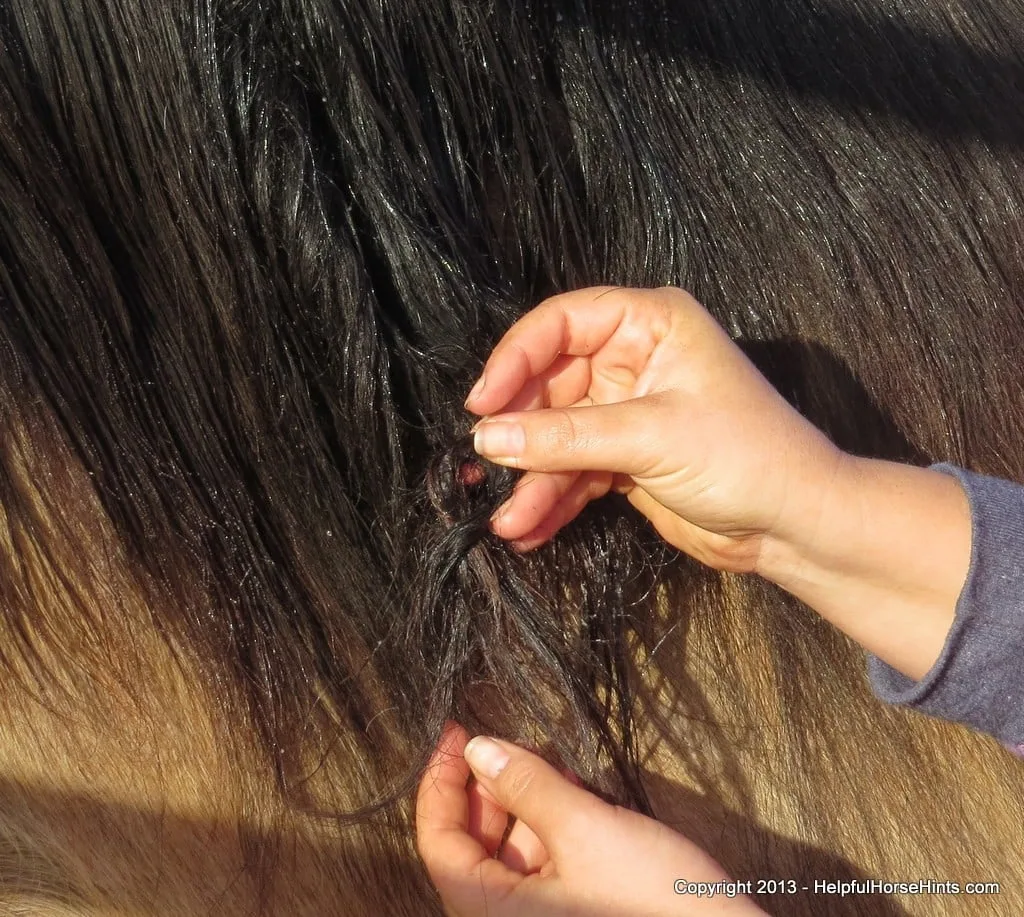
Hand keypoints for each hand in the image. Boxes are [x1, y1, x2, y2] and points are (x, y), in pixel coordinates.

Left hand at [416, 723, 763, 915]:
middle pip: (472, 846)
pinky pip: (543, 864)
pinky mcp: (574, 910)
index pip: (439, 844)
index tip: (456, 732)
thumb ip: (527, 787)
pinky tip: (570, 790)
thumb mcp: (586, 831)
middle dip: (488, 787)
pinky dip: (550, 824)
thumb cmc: (654, 901)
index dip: (440, 782)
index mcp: (494, 915)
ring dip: (524, 801)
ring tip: (548, 759)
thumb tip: (478, 750)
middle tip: (508, 737)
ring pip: (510, 852)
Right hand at [465, 285, 841, 570]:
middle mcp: (634, 360)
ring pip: (557, 436)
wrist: (793, 526)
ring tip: (507, 521)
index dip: (516, 358)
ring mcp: (628, 411)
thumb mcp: (650, 437)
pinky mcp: (626, 458)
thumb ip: (565, 437)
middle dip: (520, 431)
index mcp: (649, 325)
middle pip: (551, 384)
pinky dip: (552, 500)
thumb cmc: (742, 456)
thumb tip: (487, 437)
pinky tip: (528, 530)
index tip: (483, 403)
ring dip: (531, 479)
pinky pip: (574, 472)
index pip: (562, 323)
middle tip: (484, 465)